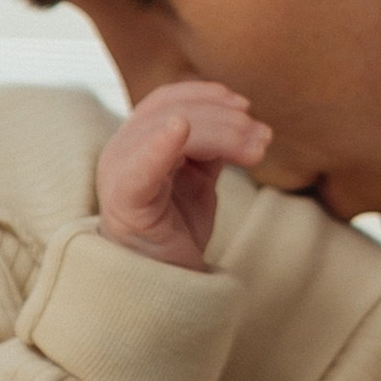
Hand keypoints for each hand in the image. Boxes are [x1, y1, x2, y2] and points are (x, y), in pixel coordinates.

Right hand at [96, 81, 269, 270]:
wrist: (159, 285)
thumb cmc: (176, 232)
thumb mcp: (198, 181)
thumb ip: (210, 149)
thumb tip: (246, 122)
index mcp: (138, 143)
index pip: (167, 99)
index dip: (206, 95)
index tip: (246, 107)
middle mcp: (123, 150)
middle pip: (172, 110)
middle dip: (224, 118)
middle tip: (261, 137)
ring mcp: (118, 173)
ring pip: (166, 129)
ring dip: (218, 132)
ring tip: (254, 150)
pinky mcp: (123, 201)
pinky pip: (138, 167)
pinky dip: (158, 144)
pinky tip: (179, 131)